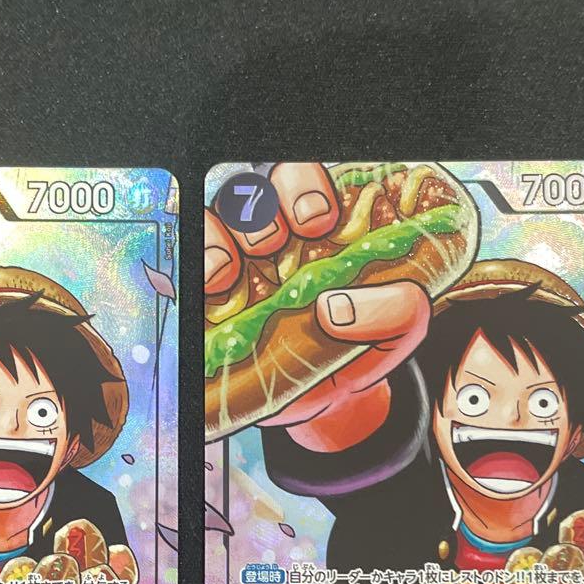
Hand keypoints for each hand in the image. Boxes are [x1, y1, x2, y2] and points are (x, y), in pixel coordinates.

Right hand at [205, 162, 429, 450]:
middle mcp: (277, 238)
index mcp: (323, 229)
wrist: (327, 402)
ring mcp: (237, 268)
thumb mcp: (400, 331)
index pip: (305, 181)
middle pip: (254, 190)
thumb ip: (398, 311)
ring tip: (226, 275)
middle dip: (259, 211)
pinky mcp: (207, 303)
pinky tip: (202, 293)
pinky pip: (184, 269)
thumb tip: (338, 308)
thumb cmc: (362, 349)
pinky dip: (186, 273)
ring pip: (213, 221)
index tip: (318, 220)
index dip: (305, 186)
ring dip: (216, 239)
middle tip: (272, 245)